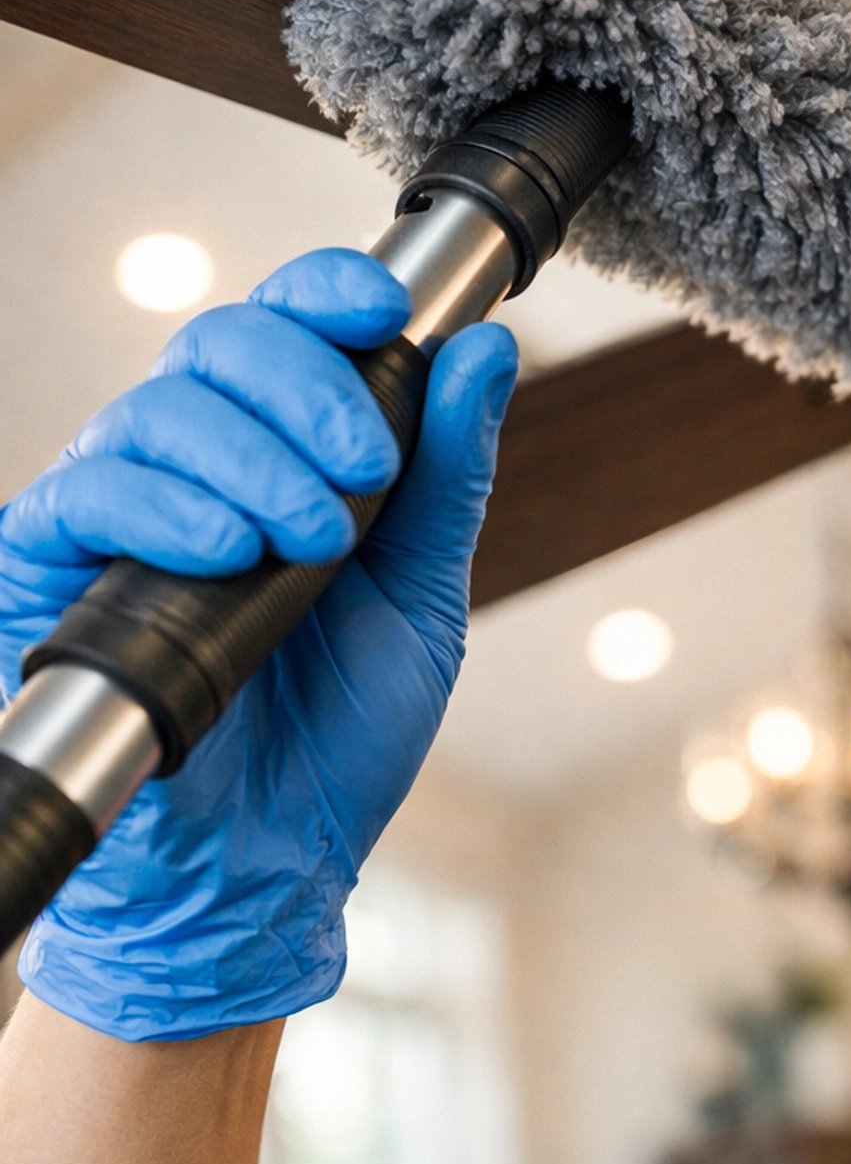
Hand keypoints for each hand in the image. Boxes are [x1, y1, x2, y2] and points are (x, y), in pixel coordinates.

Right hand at [0, 249, 517, 1039]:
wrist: (270, 868)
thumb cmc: (339, 738)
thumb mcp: (421, 600)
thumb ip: (446, 477)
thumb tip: (485, 351)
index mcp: (279, 457)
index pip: (281, 327)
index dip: (324, 295)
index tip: (384, 309)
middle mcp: (190, 469)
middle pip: (217, 343)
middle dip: (306, 385)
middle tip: (366, 470)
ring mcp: (118, 517)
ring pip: (158, 410)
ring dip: (253, 456)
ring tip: (312, 540)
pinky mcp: (52, 572)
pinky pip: (87, 492)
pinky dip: (165, 506)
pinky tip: (227, 550)